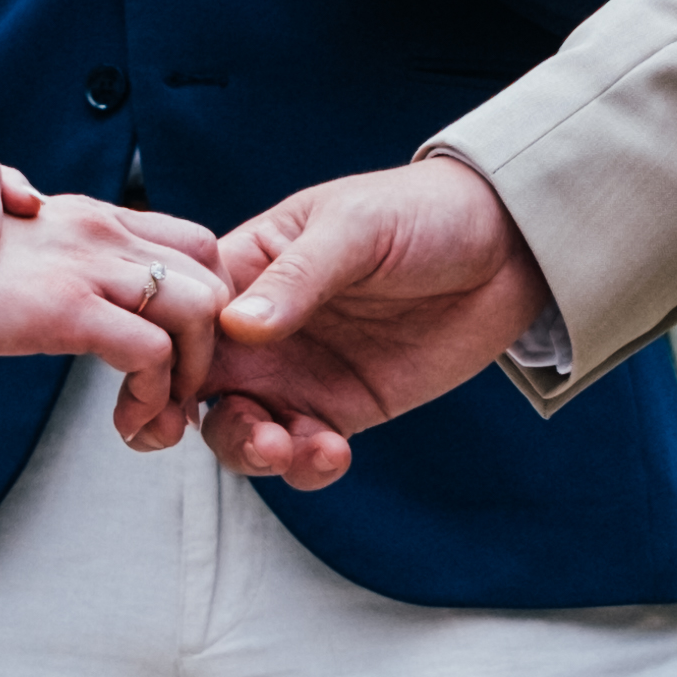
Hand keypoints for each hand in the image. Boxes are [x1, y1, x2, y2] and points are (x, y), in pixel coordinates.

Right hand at [0, 104, 231, 448]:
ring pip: (202, 310)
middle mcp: (100, 231)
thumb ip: (48, 276)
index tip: (175, 363)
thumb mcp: (0, 265)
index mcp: (88, 221)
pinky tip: (122, 425)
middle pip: (214, 276)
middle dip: (211, 349)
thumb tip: (63, 314)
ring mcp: (87, 264)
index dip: (203, 306)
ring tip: (153, 421)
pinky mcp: (64, 306)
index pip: (193, 245)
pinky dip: (155, 398)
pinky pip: (152, 353)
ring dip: (192, 377)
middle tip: (174, 402)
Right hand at [200, 158, 549, 490]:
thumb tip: (238, 325)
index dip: (167, 359)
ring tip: (285, 447)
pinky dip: (305, 464)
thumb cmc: (422, 213)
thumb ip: (297, 276)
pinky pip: (303, 450)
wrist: (508, 250)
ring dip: (251, 450)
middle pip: (199, 387)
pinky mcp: (340, 408)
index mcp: (245, 270)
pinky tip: (331, 452)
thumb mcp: (355, 227)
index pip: (183, 321)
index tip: (170, 390)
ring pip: (241, 428)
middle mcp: (259, 329)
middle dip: (205, 421)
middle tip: (247, 431)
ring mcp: (296, 372)